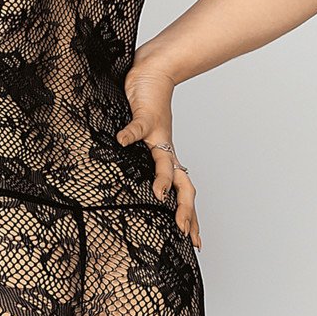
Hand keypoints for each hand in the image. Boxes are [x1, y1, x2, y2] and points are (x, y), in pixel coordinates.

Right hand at [116, 61, 202, 251]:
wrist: (153, 73)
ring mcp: (156, 134)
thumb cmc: (147, 107)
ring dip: (162, 178)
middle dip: (186, 209)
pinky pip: (137, 127)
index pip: (184, 192)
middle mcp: (166, 149)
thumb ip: (144, 159)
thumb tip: (141, 183)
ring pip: (165, 159)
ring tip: (157, 194)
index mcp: (167, 158)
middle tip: (186, 232)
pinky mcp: (145, 116)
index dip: (191, 216)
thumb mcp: (147, 140)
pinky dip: (129, 135)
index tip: (195, 242)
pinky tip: (121, 140)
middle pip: (184, 184)